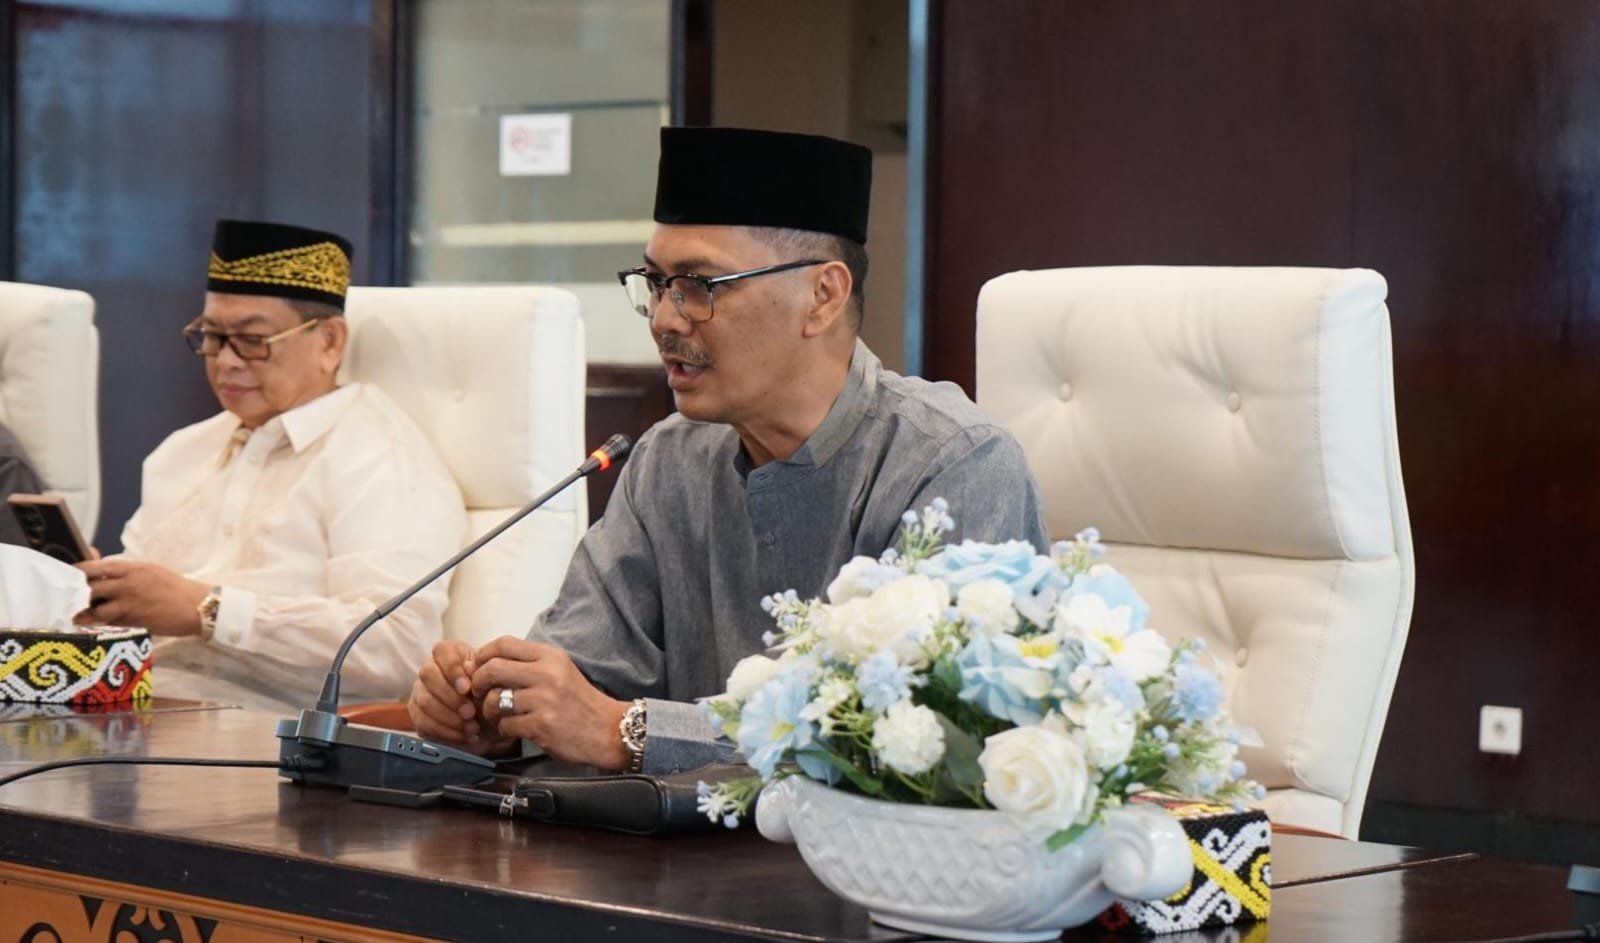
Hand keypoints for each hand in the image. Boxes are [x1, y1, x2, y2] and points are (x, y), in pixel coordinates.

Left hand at [73, 559, 209, 635]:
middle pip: (92, 589)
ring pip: (98, 611)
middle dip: (80, 595)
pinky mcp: (134, 622)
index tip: (71, 574)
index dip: (80, 571)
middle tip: (74, 599)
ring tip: (83, 615)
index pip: (98, 567)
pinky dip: (106, 623)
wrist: (196, 606)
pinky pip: (112, 623)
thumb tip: (102, 571)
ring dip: (89, 613)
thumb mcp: (150, 571)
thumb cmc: (174, 587)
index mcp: (133, 569)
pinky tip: (104, 622)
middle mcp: (128, 586)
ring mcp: (130, 605)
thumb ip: (126, 571)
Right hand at [405, 639, 512, 755]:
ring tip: (471, 727)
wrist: (490, 720)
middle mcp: (431, 669)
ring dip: (450, 718)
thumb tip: (470, 669)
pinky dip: (446, 732)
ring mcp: (421, 691)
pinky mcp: (417, 714)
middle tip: (470, 712)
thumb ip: (480, 674)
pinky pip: (424, 723)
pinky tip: (463, 735)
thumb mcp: (490, 682)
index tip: (467, 688)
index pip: (442, 651)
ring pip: (424, 701)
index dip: (453, 670)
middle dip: (451, 698)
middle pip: (428, 675)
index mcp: (450, 654)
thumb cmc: (489, 694)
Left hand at [470, 637, 630, 769]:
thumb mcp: (560, 670)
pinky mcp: (541, 726)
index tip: (477, 667)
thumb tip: (484, 662)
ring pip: (493, 700)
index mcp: (550, 656)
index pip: (503, 644)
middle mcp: (547, 674)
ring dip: (489, 711)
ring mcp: (544, 701)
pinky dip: (505, 729)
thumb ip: (528, 663)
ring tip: (499, 715)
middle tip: (479, 693)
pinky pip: (505, 725)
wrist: (608, 730)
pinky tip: (517, 729)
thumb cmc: (579, 701)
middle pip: (492, 669)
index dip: (482, 654)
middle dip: (477, 682)